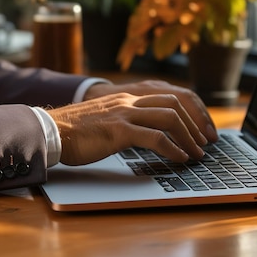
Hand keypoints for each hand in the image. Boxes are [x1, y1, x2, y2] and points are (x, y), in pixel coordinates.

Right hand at [48, 82, 217, 165]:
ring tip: (197, 154)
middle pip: (174, 104)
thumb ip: (124, 121)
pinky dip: (173, 149)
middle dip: (195, 124)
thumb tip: (145, 135)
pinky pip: (155, 138)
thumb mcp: (104, 120)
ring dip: (189, 137)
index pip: (167, 98)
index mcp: (126, 98)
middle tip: (204, 142)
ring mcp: (124, 114)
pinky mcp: (118, 131)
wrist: (51, 131)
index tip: (198, 130)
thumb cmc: (75, 132)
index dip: (189, 113)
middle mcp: (128, 101)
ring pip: (169, 118)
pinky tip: (180, 159)